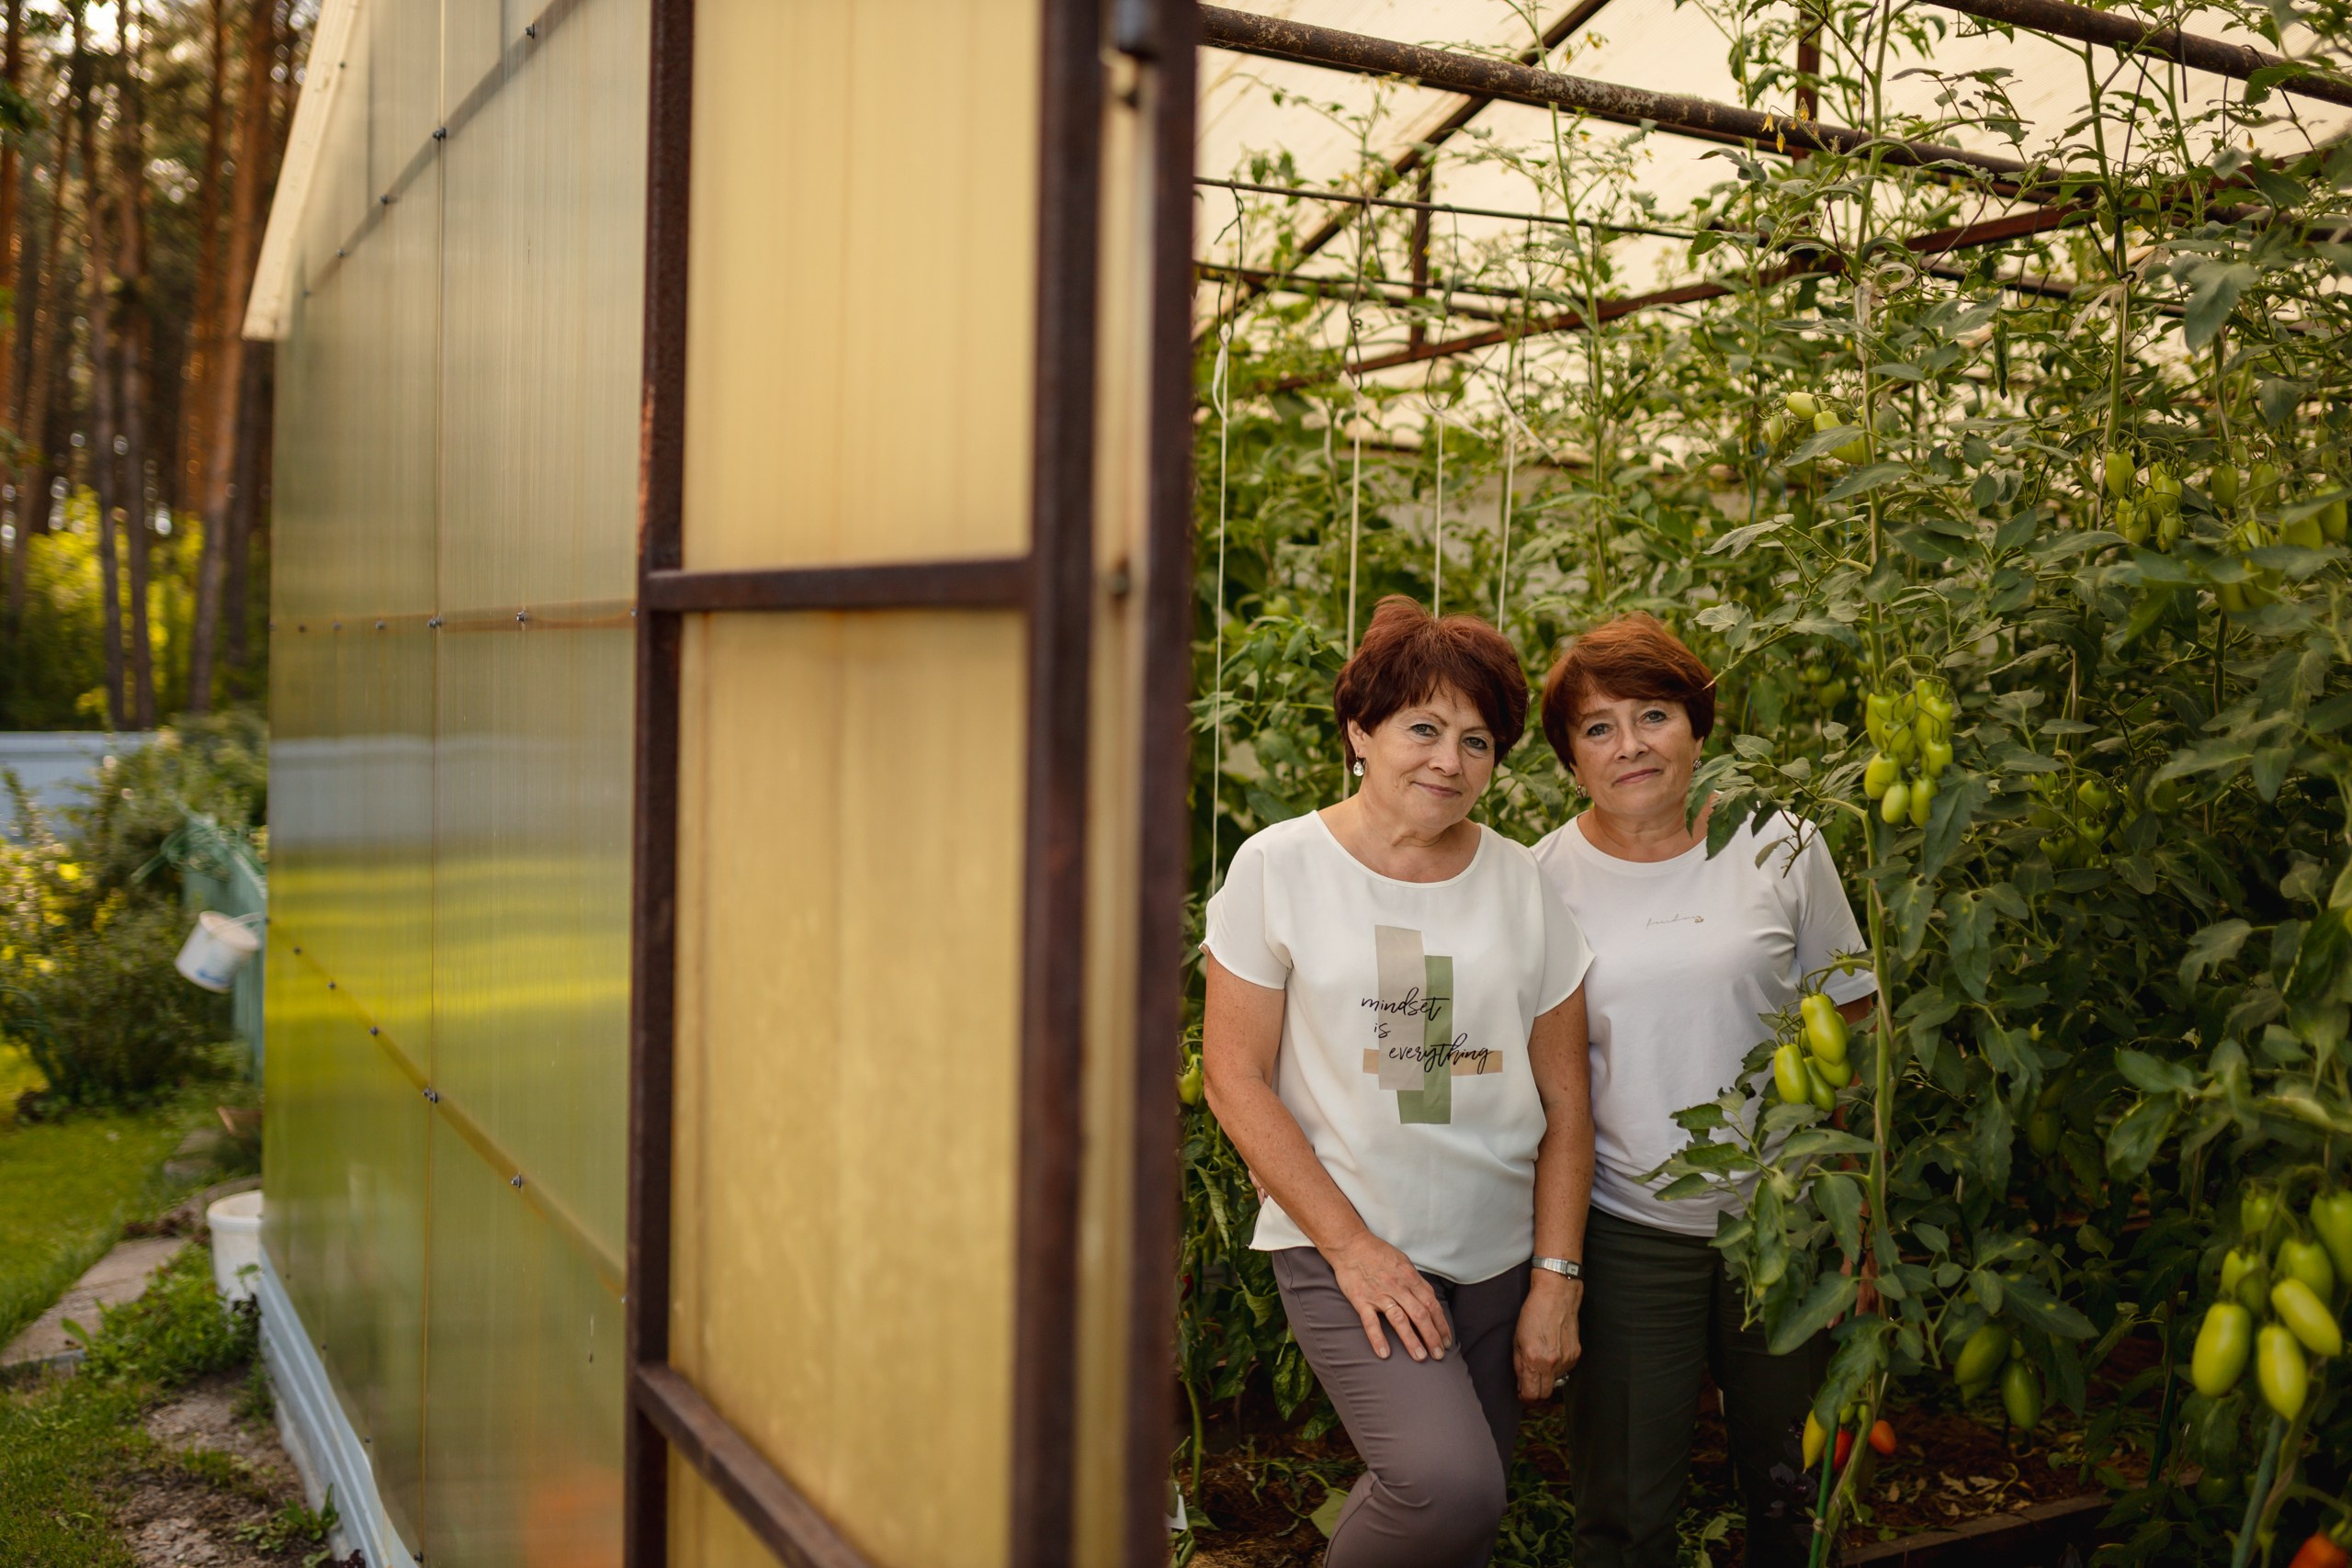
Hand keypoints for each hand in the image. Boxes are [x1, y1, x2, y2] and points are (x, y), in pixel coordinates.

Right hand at [1327, 1232, 1451, 1361]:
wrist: (1350, 1244)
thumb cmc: (1378, 1253)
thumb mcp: (1403, 1262)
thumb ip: (1416, 1282)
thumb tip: (1430, 1300)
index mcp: (1410, 1277)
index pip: (1431, 1304)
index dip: (1441, 1324)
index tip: (1446, 1340)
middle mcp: (1397, 1286)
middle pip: (1420, 1314)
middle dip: (1432, 1336)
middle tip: (1439, 1355)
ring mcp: (1379, 1294)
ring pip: (1399, 1319)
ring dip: (1411, 1340)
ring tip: (1420, 1357)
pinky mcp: (1361, 1300)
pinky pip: (1370, 1322)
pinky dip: (1377, 1338)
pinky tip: (1384, 1353)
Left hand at [1514, 1272, 1581, 1401]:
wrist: (1556, 1295)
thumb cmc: (1534, 1313)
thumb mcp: (1517, 1339)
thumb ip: (1519, 1364)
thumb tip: (1521, 1382)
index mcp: (1534, 1360)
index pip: (1532, 1393)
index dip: (1525, 1397)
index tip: (1522, 1393)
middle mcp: (1552, 1363)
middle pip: (1546, 1393)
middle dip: (1537, 1392)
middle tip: (1530, 1383)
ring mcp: (1566, 1359)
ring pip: (1557, 1382)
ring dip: (1548, 1377)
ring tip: (1542, 1361)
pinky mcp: (1576, 1354)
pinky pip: (1566, 1370)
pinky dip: (1558, 1367)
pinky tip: (1553, 1352)